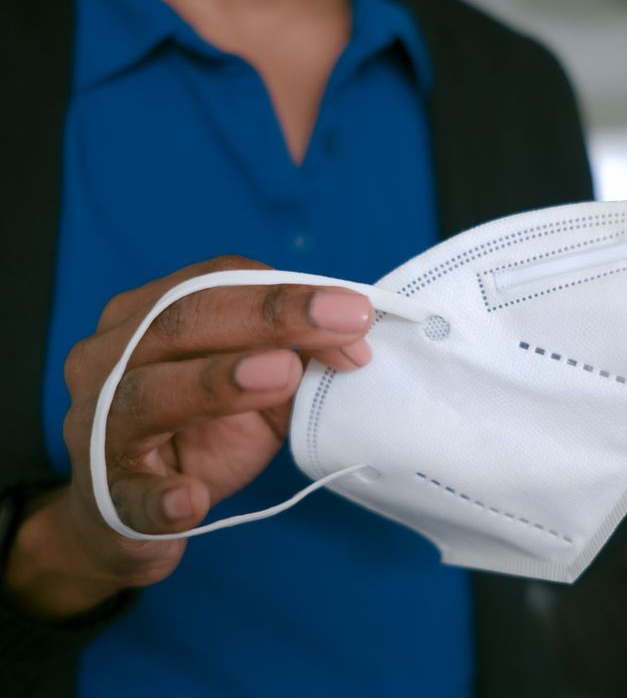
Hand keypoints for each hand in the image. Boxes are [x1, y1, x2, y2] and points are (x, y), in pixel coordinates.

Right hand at [4, 256, 372, 617]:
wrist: (130, 517)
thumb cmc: (198, 435)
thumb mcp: (254, 387)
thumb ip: (294, 357)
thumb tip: (351, 336)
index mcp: (144, 317)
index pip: (213, 283)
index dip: (287, 294)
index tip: (355, 312)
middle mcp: (109, 360)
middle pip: (181, 322)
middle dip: (272, 317)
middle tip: (346, 322)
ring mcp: (98, 428)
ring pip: (148, 393)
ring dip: (218, 383)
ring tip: (283, 373)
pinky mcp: (108, 498)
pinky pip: (127, 496)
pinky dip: (159, 498)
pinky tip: (190, 499)